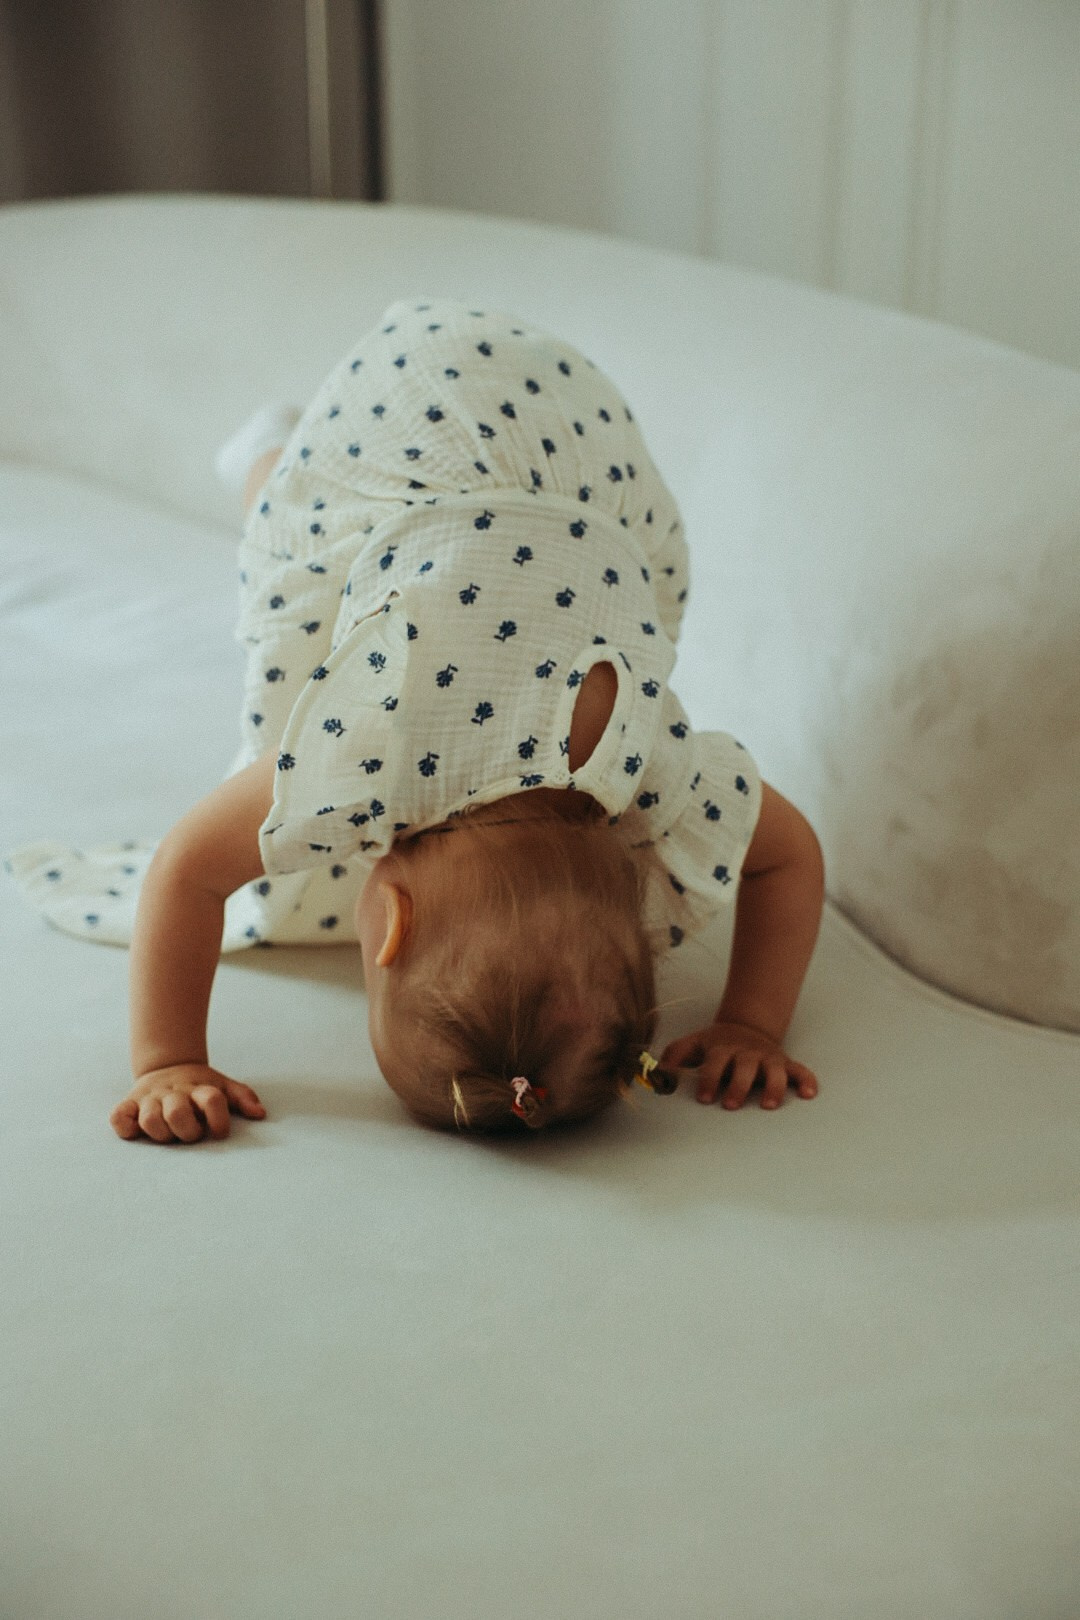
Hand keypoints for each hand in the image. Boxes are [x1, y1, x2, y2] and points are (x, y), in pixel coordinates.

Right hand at [109, 1064, 265, 1143]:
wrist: (167, 1066)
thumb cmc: (199, 1087)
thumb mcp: (223, 1086)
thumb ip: (242, 1097)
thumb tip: (260, 1114)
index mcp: (199, 1088)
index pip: (212, 1100)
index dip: (219, 1119)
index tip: (220, 1132)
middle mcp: (173, 1092)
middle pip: (177, 1113)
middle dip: (187, 1130)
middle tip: (192, 1134)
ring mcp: (149, 1098)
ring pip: (149, 1118)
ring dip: (160, 1131)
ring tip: (168, 1134)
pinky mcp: (129, 1104)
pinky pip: (119, 1116)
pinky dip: (125, 1126)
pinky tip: (135, 1130)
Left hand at [659, 1020, 817, 1110]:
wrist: (745, 1026)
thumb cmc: (715, 1045)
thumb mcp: (692, 1044)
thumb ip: (674, 1057)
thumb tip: (657, 1075)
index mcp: (722, 1049)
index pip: (715, 1063)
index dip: (709, 1079)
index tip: (704, 1098)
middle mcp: (746, 1053)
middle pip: (744, 1067)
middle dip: (738, 1086)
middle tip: (730, 1105)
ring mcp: (767, 1058)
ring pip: (774, 1071)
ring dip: (773, 1087)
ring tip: (769, 1106)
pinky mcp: (784, 1063)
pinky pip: (800, 1070)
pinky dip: (806, 1080)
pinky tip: (809, 1095)